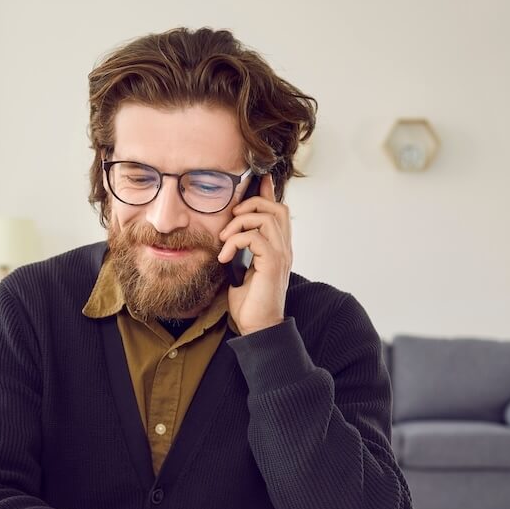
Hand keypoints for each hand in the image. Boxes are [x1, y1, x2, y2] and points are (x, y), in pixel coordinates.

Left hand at [217, 173, 291, 335]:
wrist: (257, 327)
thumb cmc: (249, 302)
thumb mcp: (241, 269)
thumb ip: (241, 250)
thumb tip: (227, 235)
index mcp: (278, 247)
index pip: (279, 211)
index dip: (269, 193)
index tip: (258, 180)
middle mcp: (284, 248)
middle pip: (277, 208)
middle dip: (251, 205)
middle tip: (230, 219)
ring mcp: (281, 255)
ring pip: (267, 218)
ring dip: (240, 223)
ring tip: (224, 240)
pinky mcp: (272, 264)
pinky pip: (256, 238)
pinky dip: (236, 241)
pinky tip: (225, 256)